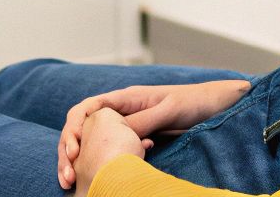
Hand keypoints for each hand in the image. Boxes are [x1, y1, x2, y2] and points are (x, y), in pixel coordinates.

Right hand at [57, 78, 250, 188]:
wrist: (211, 106)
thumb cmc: (192, 102)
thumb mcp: (169, 110)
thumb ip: (144, 120)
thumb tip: (117, 133)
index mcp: (125, 98)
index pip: (87, 107)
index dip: (74, 128)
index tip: (73, 150)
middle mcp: (120, 110)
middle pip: (82, 126)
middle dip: (69, 149)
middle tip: (67, 175)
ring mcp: (125, 125)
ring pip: (91, 141)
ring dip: (78, 161)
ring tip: (71, 182)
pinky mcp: (133, 139)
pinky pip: (108, 150)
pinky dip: (95, 164)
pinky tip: (91, 180)